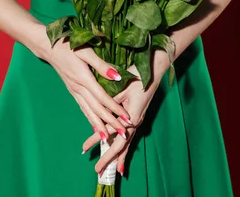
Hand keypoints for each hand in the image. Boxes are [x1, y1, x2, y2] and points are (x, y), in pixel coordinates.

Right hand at [38, 29, 132, 140]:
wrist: (48, 47)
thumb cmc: (68, 45)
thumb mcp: (86, 51)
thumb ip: (101, 65)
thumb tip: (118, 77)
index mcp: (84, 79)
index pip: (103, 98)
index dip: (115, 109)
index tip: (127, 118)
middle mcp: (79, 88)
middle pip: (97, 109)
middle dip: (110, 123)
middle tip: (124, 133)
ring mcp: (74, 91)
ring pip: (88, 112)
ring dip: (99, 126)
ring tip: (107, 139)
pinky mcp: (72, 90)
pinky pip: (83, 108)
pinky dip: (90, 119)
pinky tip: (94, 126)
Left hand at [81, 51, 171, 175]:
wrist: (154, 69)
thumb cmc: (137, 76)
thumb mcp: (121, 87)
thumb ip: (110, 102)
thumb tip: (99, 112)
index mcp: (131, 117)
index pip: (114, 137)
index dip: (100, 145)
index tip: (85, 150)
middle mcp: (135, 122)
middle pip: (121, 146)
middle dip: (109, 158)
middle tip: (97, 170)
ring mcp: (138, 120)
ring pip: (126, 143)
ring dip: (118, 156)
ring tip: (114, 169)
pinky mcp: (137, 116)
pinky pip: (129, 135)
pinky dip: (124, 145)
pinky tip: (120, 150)